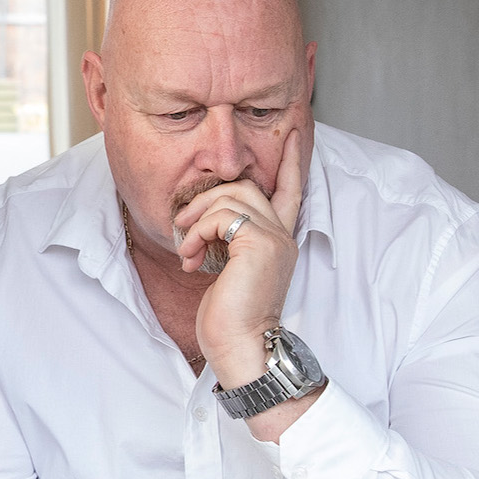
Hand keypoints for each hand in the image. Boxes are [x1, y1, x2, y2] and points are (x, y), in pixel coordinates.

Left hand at [174, 128, 303, 388]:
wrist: (239, 346)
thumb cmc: (229, 318)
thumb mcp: (228, 270)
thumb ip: (228, 241)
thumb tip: (203, 221)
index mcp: (278, 240)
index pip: (291, 189)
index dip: (291, 160)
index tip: (295, 132)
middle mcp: (282, 235)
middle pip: (246, 186)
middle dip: (207, 198)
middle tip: (183, 226)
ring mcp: (273, 238)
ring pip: (231, 196)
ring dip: (196, 219)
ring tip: (185, 249)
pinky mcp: (258, 244)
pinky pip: (221, 216)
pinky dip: (198, 233)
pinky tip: (191, 257)